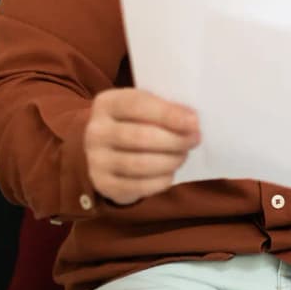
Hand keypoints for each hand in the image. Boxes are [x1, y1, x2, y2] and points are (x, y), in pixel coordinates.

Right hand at [84, 88, 200, 205]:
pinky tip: (170, 173)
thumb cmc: (134, 121)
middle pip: (141, 137)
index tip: (194, 122)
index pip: (137, 105)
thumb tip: (191, 121)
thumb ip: (164, 109)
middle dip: (175, 140)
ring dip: (170, 161)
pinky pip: (138, 186)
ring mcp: (96, 160)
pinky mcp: (103, 184)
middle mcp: (96, 131)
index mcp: (107, 103)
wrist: (106, 149)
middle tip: (194, 140)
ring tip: (183, 155)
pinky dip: (160, 181)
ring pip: (140, 164)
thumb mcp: (144, 106)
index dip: (168, 114)